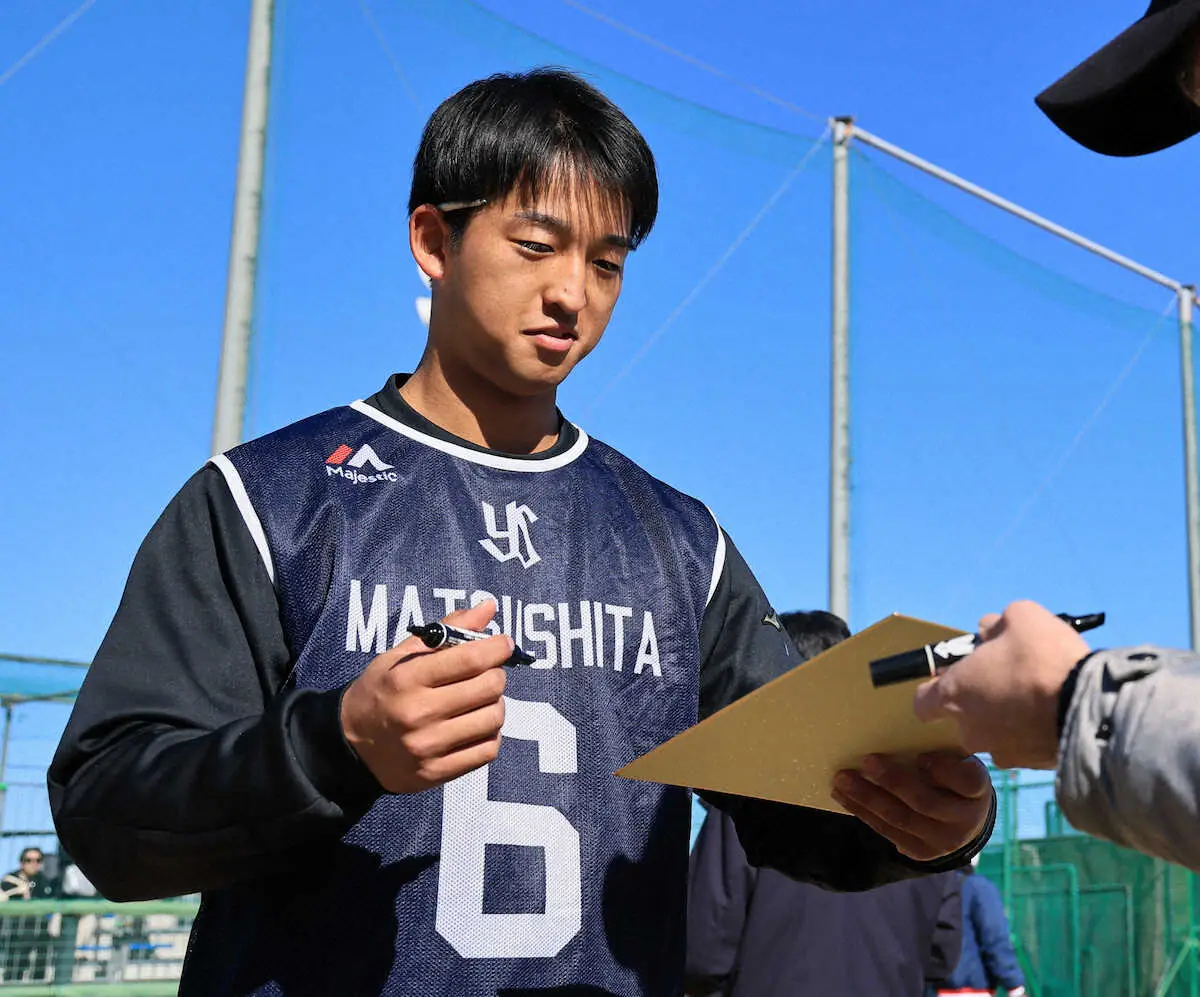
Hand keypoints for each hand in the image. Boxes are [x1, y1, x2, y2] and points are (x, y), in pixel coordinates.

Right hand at [340, 600, 509, 793]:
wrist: (350, 745)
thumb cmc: (381, 690)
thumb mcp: (402, 655)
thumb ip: (447, 630)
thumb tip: (489, 607)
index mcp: (407, 679)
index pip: (470, 660)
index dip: (496, 648)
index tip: (504, 643)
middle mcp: (418, 714)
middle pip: (488, 688)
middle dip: (496, 674)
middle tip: (488, 673)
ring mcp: (428, 747)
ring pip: (493, 719)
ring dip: (496, 704)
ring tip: (481, 699)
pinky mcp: (436, 773)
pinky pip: (487, 750)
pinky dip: (491, 734)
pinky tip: (476, 725)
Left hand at [831, 751, 990, 860]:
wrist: (965, 821)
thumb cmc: (954, 778)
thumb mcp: (957, 762)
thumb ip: (939, 752)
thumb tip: (900, 731)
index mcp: (977, 791)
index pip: (966, 781)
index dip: (944, 770)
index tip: (921, 756)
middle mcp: (964, 820)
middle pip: (925, 802)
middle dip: (893, 781)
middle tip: (867, 761)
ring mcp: (942, 841)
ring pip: (900, 819)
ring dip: (866, 798)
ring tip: (842, 779)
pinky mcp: (920, 852)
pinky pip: (887, 831)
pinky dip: (862, 812)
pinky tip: (843, 796)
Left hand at [913, 600, 1090, 768]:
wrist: (1091, 708)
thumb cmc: (1043, 659)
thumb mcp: (1018, 617)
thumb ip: (994, 625)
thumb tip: (988, 633)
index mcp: (954, 695)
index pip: (922, 702)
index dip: (937, 687)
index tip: (957, 675)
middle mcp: (970, 731)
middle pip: (964, 716)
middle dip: (980, 699)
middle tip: (1009, 678)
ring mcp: (1001, 753)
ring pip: (996, 733)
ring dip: (1009, 717)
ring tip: (1039, 695)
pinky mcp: (1032, 767)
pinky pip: (1025, 745)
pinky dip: (1034, 732)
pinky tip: (1055, 713)